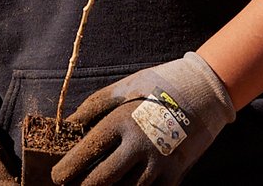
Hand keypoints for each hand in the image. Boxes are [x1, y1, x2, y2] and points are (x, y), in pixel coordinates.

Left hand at [55, 52, 235, 185]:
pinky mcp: (176, 174)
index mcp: (124, 121)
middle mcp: (140, 144)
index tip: (56, 176)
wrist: (206, 91)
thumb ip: (94, 106)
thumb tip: (67, 124)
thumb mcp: (125, 87)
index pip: (88, 151)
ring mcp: (160, 162)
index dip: (68, 169)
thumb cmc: (159, 86)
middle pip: (102, 180)